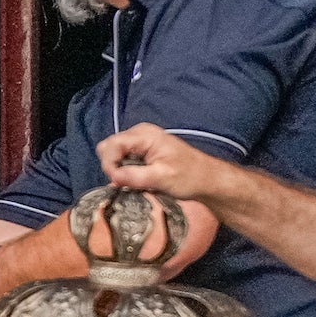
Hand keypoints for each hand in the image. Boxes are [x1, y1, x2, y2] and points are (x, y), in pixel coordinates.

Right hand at [97, 124, 226, 200]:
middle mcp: (139, 133)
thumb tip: (112, 177)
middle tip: (126, 182)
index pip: (111, 145)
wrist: (206, 179)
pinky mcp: (142, 150)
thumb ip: (135, 176)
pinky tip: (138, 180)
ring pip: (114, 154)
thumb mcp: (161, 178)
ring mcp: (140, 141)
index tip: (118, 182)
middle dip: (113, 167)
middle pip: (109, 147)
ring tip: (135, 182)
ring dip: (120, 170)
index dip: (110, 165)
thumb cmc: (189, 176)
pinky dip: (126, 171)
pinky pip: (123, 158)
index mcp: (144, 135)